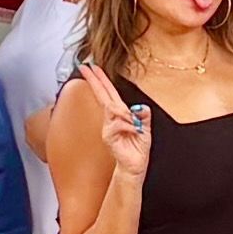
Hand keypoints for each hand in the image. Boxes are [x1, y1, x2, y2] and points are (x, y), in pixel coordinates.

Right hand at [78, 61, 150, 179]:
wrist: (135, 166)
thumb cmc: (138, 149)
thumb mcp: (146, 129)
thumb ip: (144, 116)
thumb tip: (142, 107)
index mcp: (121, 115)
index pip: (109, 93)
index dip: (102, 80)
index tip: (94, 67)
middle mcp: (112, 119)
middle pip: (103, 95)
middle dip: (95, 80)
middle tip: (86, 68)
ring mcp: (108, 127)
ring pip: (113, 108)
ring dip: (125, 113)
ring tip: (136, 125)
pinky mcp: (108, 136)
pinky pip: (118, 123)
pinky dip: (128, 125)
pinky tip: (135, 131)